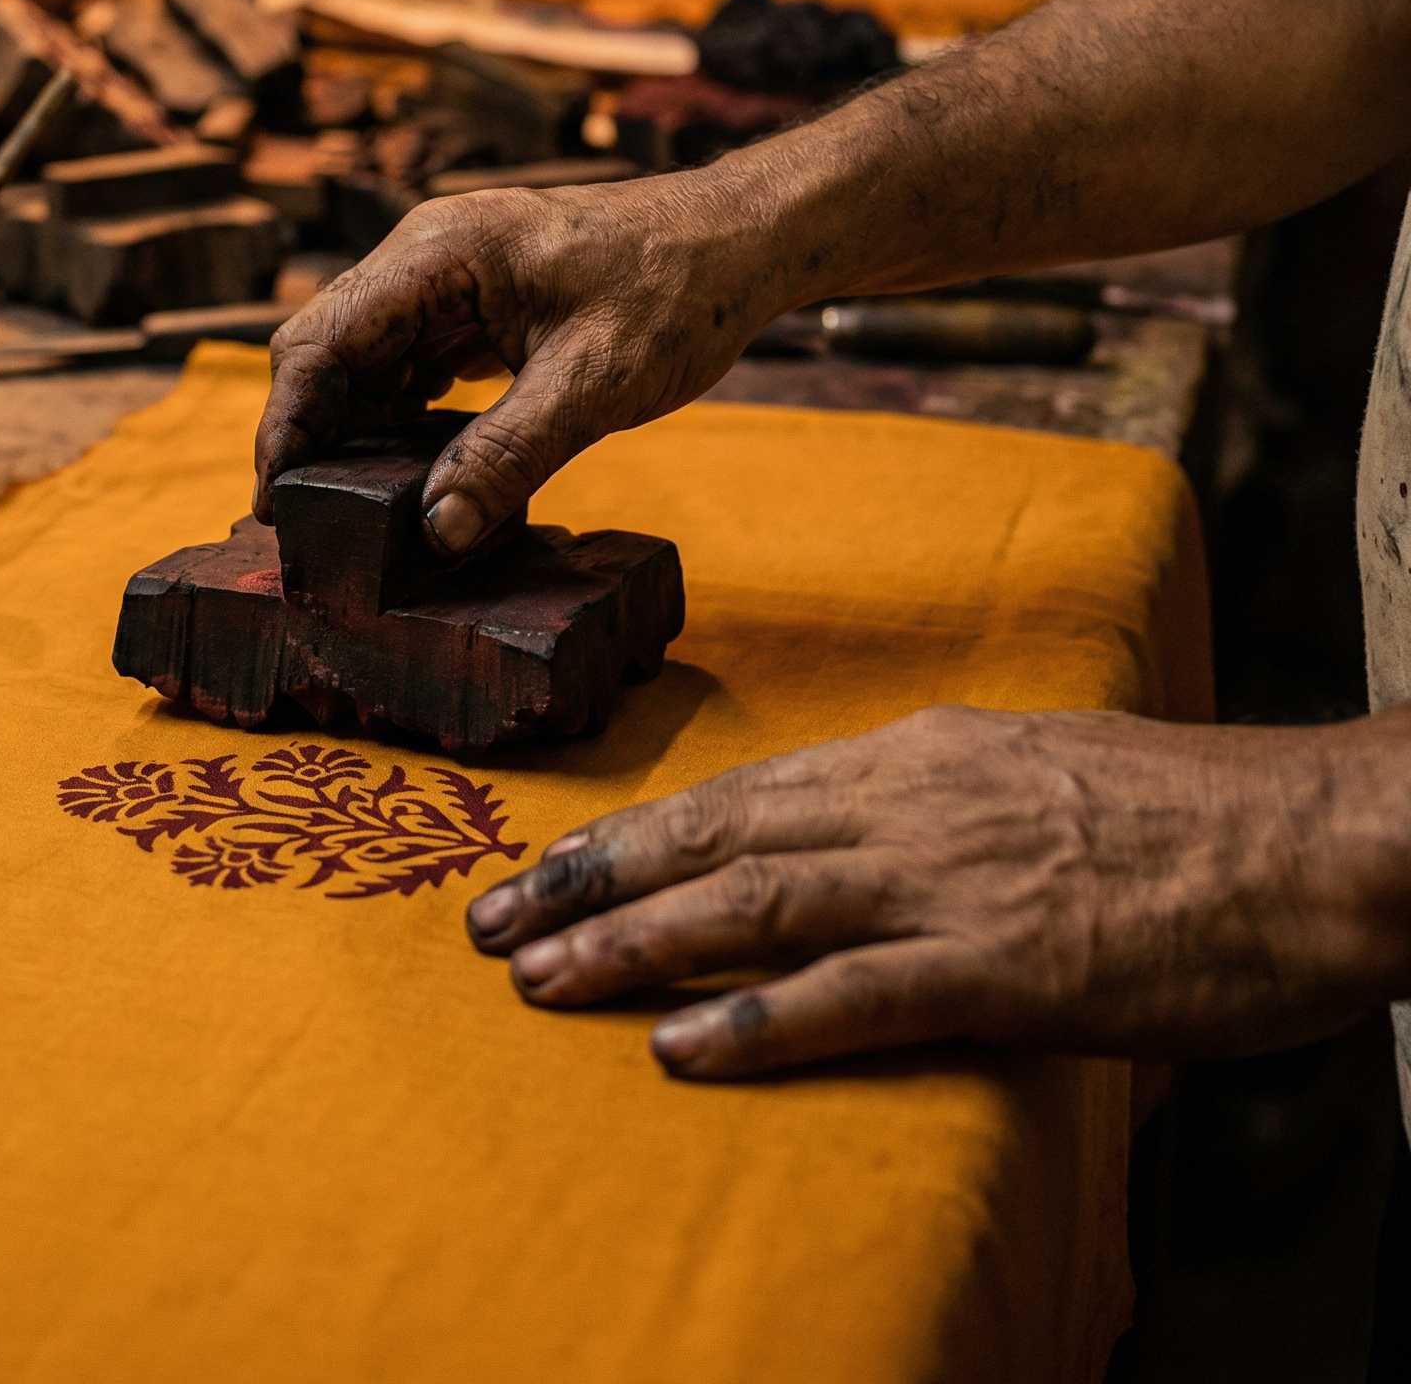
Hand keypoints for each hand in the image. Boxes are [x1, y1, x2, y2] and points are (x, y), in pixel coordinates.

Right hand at [254, 171, 774, 551]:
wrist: (742, 243)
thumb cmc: (678, 291)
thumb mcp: (594, 385)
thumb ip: (508, 457)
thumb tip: (437, 531)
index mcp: (439, 253)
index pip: (320, 340)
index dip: (287, 424)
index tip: (278, 501)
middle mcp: (428, 255)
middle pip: (327, 348)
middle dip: (312, 432)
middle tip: (314, 521)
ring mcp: (449, 276)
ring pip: (365, 358)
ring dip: (357, 429)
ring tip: (362, 511)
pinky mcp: (476, 303)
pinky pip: (410, 361)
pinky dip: (401, 416)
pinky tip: (418, 471)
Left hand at [463, 704, 1410, 1076]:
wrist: (1312, 837)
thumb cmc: (1184, 811)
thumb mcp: (1031, 769)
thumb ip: (931, 798)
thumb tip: (854, 833)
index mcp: (913, 755)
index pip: (737, 793)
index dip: (631, 832)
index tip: (549, 862)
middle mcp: (907, 803)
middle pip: (715, 839)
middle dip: (592, 881)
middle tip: (491, 923)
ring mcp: (950, 881)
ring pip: (755, 907)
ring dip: (636, 944)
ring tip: (539, 980)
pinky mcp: (1007, 965)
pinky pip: (860, 996)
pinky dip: (762, 1021)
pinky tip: (684, 1047)